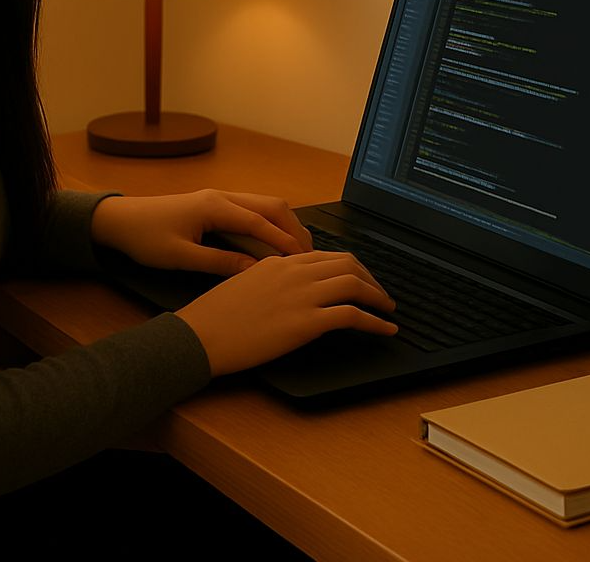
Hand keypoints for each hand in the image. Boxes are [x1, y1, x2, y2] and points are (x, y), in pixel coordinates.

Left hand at [90, 189, 313, 275]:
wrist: (118, 220)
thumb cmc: (145, 238)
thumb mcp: (181, 257)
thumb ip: (219, 263)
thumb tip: (256, 271)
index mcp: (214, 207)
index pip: (261, 222)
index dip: (284, 242)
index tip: (304, 261)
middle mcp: (222, 197)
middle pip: (271, 206)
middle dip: (294, 228)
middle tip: (311, 256)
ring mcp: (219, 197)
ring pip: (264, 204)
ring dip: (284, 224)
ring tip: (300, 250)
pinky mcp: (215, 204)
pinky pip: (253, 209)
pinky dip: (270, 222)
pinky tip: (274, 242)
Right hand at [176, 251, 398, 376]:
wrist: (201, 335)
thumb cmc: (215, 315)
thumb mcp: (244, 282)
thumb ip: (271, 277)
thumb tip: (290, 286)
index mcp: (280, 261)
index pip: (328, 255)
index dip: (353, 267)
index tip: (363, 280)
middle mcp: (295, 271)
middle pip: (348, 264)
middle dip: (372, 279)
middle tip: (382, 295)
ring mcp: (302, 295)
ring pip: (355, 284)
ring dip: (379, 297)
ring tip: (389, 311)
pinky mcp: (306, 322)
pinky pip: (353, 316)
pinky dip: (376, 322)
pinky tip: (386, 330)